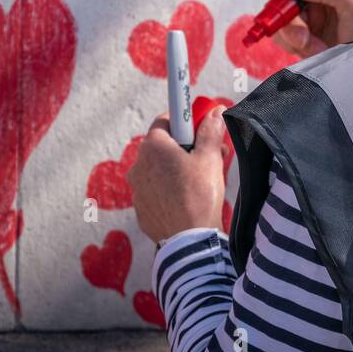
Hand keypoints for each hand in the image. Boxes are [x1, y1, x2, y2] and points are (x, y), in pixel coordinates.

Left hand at [128, 106, 228, 243]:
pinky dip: (170, 189)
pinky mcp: (141, 207)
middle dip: (185, 146)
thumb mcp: (210, 158)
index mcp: (153, 147)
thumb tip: (215, 111)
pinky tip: (188, 198)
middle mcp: (138, 164)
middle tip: (208, 155)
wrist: (189, 239)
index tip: (200, 127)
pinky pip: (156, 190)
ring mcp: (137, 188)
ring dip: (177, 169)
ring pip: (159, 169)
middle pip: (163, 145)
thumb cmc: (199, 195)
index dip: (185, 121)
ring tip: (200, 181)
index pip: (166, 120)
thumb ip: (210, 131)